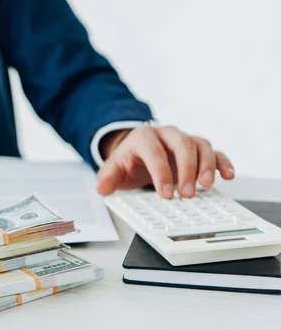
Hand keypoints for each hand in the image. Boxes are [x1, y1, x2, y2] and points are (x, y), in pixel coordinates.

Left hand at [96, 125, 234, 198]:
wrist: (137, 151)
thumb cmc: (129, 160)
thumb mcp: (113, 168)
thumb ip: (107, 178)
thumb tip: (102, 188)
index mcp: (144, 137)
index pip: (155, 153)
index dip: (161, 173)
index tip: (166, 194)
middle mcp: (167, 134)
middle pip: (182, 145)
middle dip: (187, 169)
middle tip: (188, 193)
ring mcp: (184, 140)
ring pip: (201, 145)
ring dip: (207, 165)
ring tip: (207, 186)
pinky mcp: (197, 149)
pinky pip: (215, 151)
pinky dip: (223, 162)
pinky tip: (228, 176)